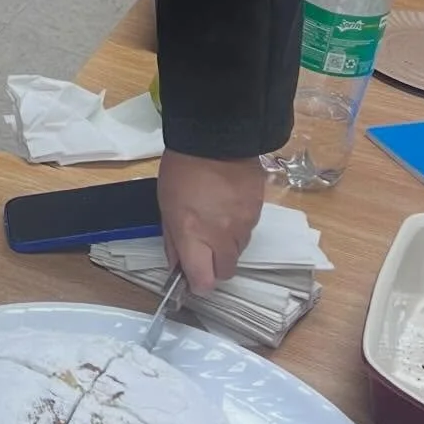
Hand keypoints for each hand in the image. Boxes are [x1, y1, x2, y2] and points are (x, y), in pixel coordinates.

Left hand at [157, 150, 265, 294]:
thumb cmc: (181, 171)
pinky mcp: (258, 214)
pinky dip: (237, 228)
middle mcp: (221, 237)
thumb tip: (176, 265)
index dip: (197, 284)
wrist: (216, 140)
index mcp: (194, 235)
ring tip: (213, 220)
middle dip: (213, 267)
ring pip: (237, 252)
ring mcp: (243, 226)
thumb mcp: (166, 205)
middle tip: (202, 248)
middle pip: (225, 272)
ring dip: (225, 246)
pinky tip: (226, 208)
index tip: (191, 277)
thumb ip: (172, 239)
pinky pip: (247, 232)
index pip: (204, 281)